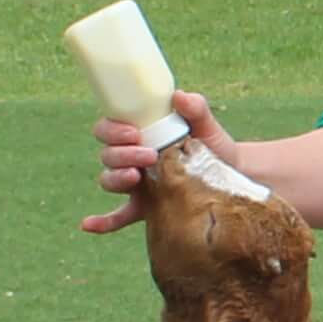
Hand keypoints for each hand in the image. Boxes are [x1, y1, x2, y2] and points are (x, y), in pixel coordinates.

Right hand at [81, 90, 237, 233]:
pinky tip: (88, 225)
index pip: (109, 129)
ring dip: (116, 178)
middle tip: (150, 156)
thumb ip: (196, 108)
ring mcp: (136, 184)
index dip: (113, 130)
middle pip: (108, 155)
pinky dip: (102, 222)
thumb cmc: (214, 145)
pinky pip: (118, 216)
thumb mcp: (206, 125)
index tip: (134, 132)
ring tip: (136, 177)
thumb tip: (179, 96)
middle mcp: (132, 158)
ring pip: (109, 180)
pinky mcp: (145, 208)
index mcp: (140, 135)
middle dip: (123, 154)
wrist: (233, 174)